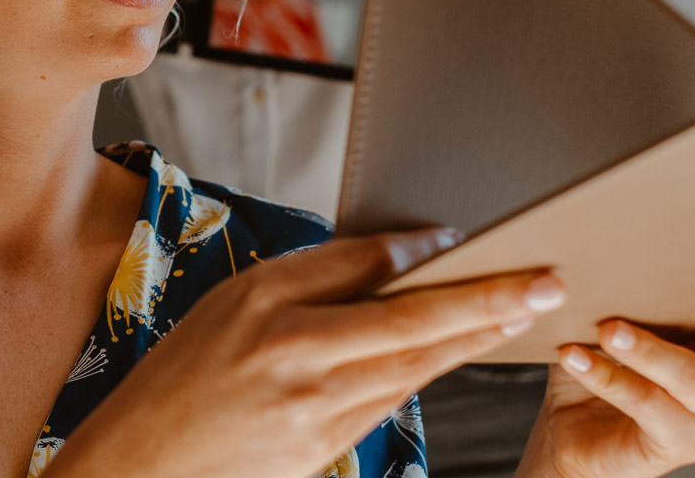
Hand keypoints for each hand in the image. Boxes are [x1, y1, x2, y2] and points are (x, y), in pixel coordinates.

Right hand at [51, 228, 569, 477]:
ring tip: (524, 312)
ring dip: (475, 339)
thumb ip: (316, 273)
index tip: (480, 240)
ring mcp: (316, 411)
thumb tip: (396, 251)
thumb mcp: (237, 299)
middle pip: (412, 324)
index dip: (433, 258)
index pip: (369, 272)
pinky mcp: (327, 448)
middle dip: (487, 302)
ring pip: (414, 367)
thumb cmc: (185, 371)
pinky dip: (433, 373)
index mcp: (269, 307)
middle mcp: (297, 357)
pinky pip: (393, 402)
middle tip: (547, 283)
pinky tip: (462, 354)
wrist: (147, 460)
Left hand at [519, 284, 694, 477]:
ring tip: (607, 330)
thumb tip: (590, 259)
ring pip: (689, 379)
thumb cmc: (595, 371)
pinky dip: (609, 379)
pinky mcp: (678, 445)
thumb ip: (614, 300)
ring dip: (647, 351)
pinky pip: (648, 406)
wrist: (570, 432)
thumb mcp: (604, 328)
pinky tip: (575, 358)